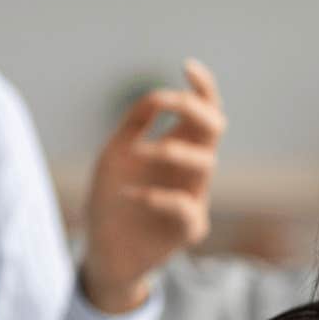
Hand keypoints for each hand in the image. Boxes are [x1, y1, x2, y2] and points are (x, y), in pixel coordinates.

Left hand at [79, 60, 223, 313]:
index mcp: (177, 146)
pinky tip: (128, 195)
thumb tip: (159, 95)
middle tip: (170, 104)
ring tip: (136, 153)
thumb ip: (135, 125)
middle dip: (196, 108)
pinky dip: (156, 195)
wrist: (103, 253)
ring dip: (170, 149)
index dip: (203, 87)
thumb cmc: (110, 200)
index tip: (187, 66)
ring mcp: (194, 197)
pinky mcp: (189, 228)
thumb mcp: (114, 155)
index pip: (203, 110)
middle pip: (215, 128)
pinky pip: (184, 205)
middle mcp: (190, 168)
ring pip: (205, 162)